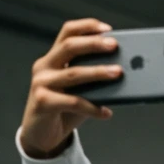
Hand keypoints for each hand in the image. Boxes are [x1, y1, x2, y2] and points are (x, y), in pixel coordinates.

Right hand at [20, 18, 120, 157]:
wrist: (41, 136)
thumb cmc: (64, 111)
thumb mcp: (80, 92)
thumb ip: (94, 82)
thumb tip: (122, 74)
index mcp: (53, 59)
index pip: (67, 33)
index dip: (86, 27)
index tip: (108, 28)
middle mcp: (44, 67)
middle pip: (69, 47)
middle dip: (93, 44)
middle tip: (115, 45)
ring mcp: (41, 84)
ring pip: (73, 73)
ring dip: (98, 72)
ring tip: (118, 73)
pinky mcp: (42, 102)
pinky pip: (73, 102)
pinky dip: (93, 108)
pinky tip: (106, 113)